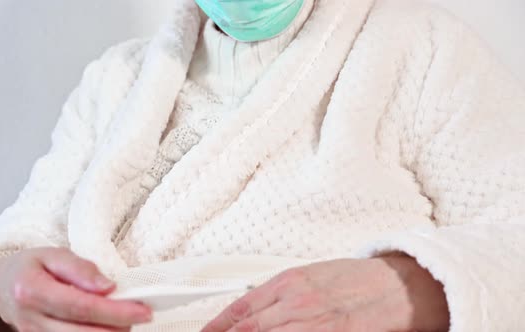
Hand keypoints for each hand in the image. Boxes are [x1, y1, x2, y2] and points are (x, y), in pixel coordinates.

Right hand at [0, 247, 151, 330]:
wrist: (0, 287)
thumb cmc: (30, 267)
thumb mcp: (53, 254)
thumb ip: (81, 269)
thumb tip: (108, 287)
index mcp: (32, 291)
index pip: (81, 307)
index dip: (115, 311)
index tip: (143, 310)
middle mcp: (31, 321)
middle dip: (118, 327)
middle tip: (141, 314)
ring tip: (126, 320)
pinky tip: (109, 327)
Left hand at [202, 256, 448, 331]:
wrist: (395, 285)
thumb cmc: (356, 279)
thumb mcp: (312, 276)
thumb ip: (283, 292)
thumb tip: (255, 308)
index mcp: (289, 281)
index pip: (242, 306)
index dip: (219, 324)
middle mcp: (296, 301)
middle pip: (249, 327)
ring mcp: (313, 322)